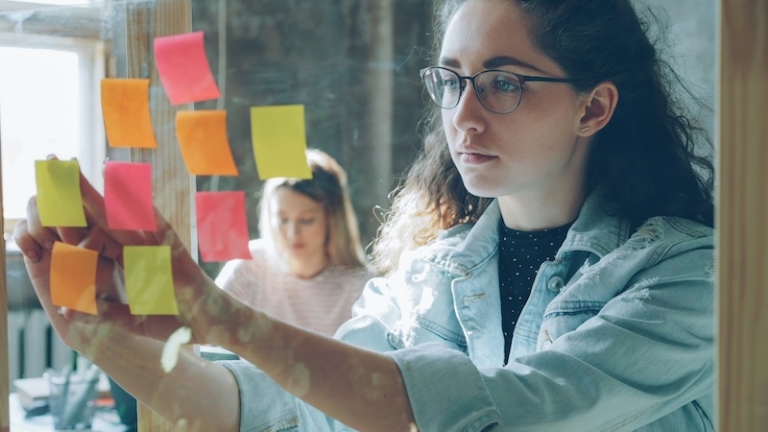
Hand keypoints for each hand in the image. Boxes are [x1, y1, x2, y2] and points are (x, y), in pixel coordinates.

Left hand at [13, 161, 222, 352]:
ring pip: (123, 214)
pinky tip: (126, 185)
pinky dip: (141, 206)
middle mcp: (139, 249)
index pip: (94, 236)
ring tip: (81, 167)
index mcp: (128, 262)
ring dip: (103, 192)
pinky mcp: (174, 251)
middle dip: (79, 193)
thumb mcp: (131, 319)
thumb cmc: (177, 321)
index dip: (71, 216)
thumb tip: (65, 308)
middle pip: (103, 216)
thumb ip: (102, 312)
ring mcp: (156, 247)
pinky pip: (156, 225)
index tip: (47, 196)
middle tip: (56, 164)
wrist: (212, 324)